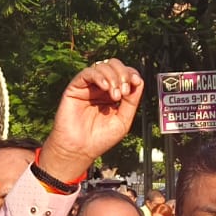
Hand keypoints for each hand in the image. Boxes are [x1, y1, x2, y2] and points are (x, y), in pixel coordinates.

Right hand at [39, 59, 142, 181]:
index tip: (136, 82)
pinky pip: (87, 73)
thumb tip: (139, 82)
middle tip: (124, 91)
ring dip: (113, 77)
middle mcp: (101, 89)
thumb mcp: (123, 121)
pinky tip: (104, 87)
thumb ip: (131, 102)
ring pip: (102, 66)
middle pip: (114, 65)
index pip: (125, 75)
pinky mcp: (76, 88)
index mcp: (113, 95)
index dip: (132, 74)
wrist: (80, 150)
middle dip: (123, 74)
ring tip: (115, 95)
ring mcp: (88, 87)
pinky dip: (99, 76)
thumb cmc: (99, 139)